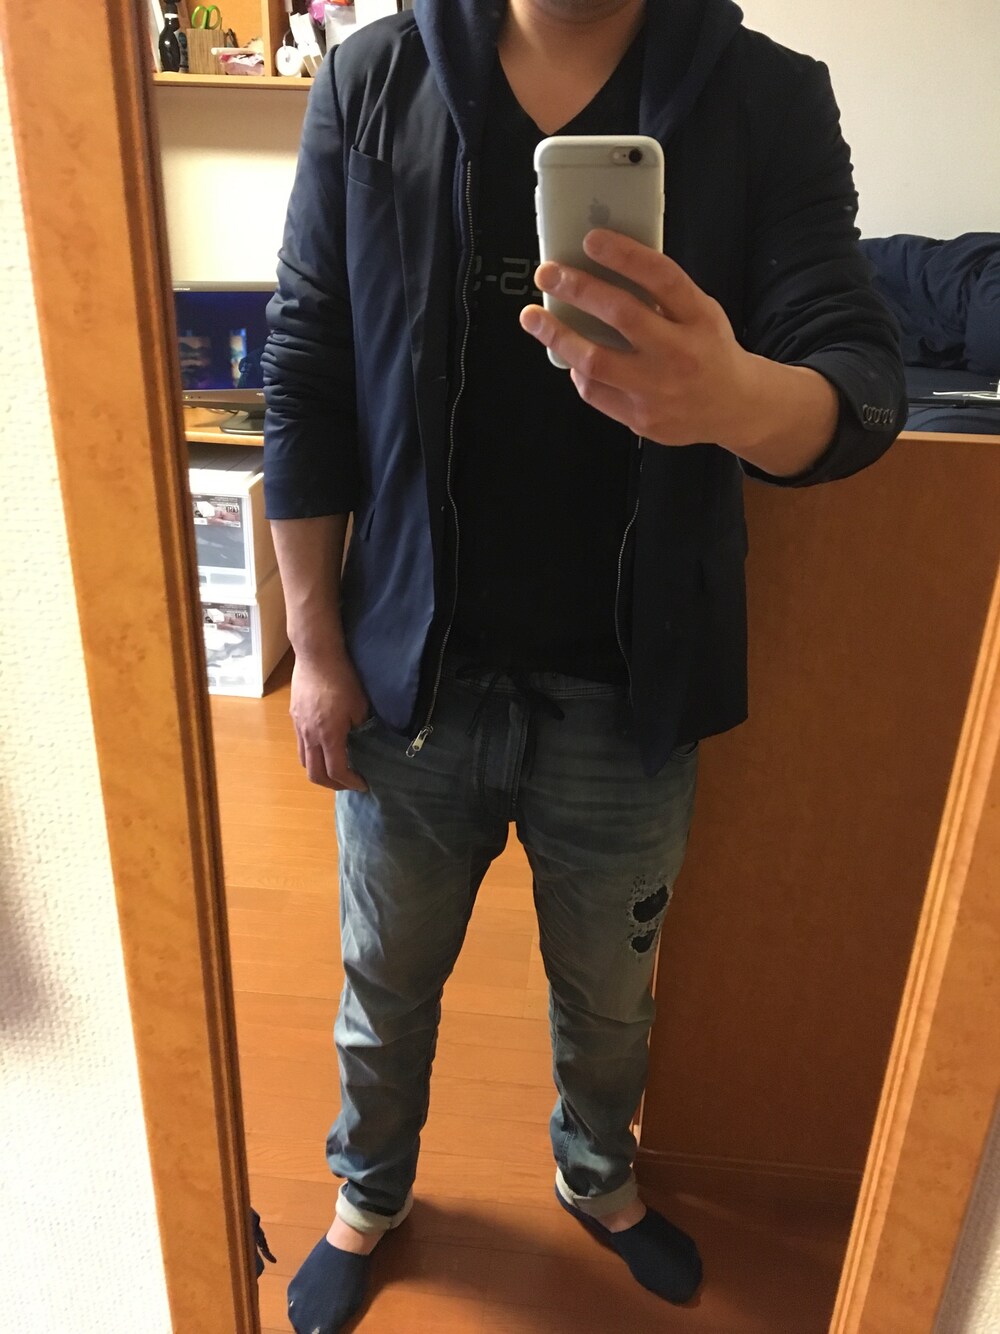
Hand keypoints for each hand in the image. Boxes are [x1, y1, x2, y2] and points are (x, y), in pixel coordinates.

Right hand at [289, 649, 370, 790]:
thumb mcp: (360, 707)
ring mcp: (299, 727)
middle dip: (332, 785)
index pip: (336, 771)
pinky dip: (313, 754)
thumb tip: (364, 741)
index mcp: (328, 736)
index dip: (350, 783)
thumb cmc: (342, 679)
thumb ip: (361, 729)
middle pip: (314, 774)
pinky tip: (324, 746)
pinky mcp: (294, 717)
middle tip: (347, 783)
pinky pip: (301, 745)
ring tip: (334, 768)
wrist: (316, 656)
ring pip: (304, 761)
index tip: (362, 784)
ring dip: (319, 770)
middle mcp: (310, 736)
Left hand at [520, 228, 757, 449]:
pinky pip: (595, 392)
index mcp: (699, 319)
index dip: (624, 255)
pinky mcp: (641, 419)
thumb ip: (663, 294)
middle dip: (578, 290)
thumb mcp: (701, 313)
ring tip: (534, 317)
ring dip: (558, 335)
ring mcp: (659, 391)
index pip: (661, 278)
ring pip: (596, 361)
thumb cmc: (708, 351)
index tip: (591, 240)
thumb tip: (603, 267)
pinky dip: (577, 370)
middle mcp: (680, 354)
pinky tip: (569, 356)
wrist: (734, 408)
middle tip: (548, 273)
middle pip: (622, 315)